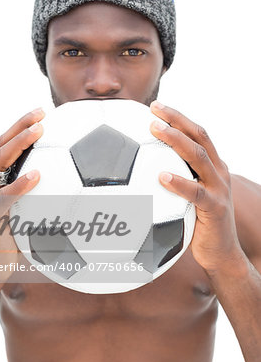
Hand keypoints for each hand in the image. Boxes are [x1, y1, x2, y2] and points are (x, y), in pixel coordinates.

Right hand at [0, 108, 43, 282]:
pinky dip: (19, 184)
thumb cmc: (13, 234)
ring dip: (19, 145)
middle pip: (1, 146)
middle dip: (20, 127)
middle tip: (40, 113)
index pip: (5, 145)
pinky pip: (5, 197)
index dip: (19, 127)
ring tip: (38, 132)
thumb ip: (40, 195)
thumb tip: (75, 188)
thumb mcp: (25, 210)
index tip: (41, 112)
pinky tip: (36, 175)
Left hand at [150, 101, 245, 274]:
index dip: (179, 118)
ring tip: (154, 129)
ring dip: (176, 141)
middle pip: (199, 137)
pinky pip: (196, 193)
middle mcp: (219, 173)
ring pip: (199, 157)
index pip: (197, 134)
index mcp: (213, 168)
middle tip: (153, 109)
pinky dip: (179, 182)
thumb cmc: (199, 225)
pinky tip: (161, 176)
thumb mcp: (188, 199)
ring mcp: (219, 189)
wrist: (221, 254)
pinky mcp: (215, 208)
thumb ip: (175, 183)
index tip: (156, 106)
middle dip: (176, 119)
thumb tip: (140, 176)